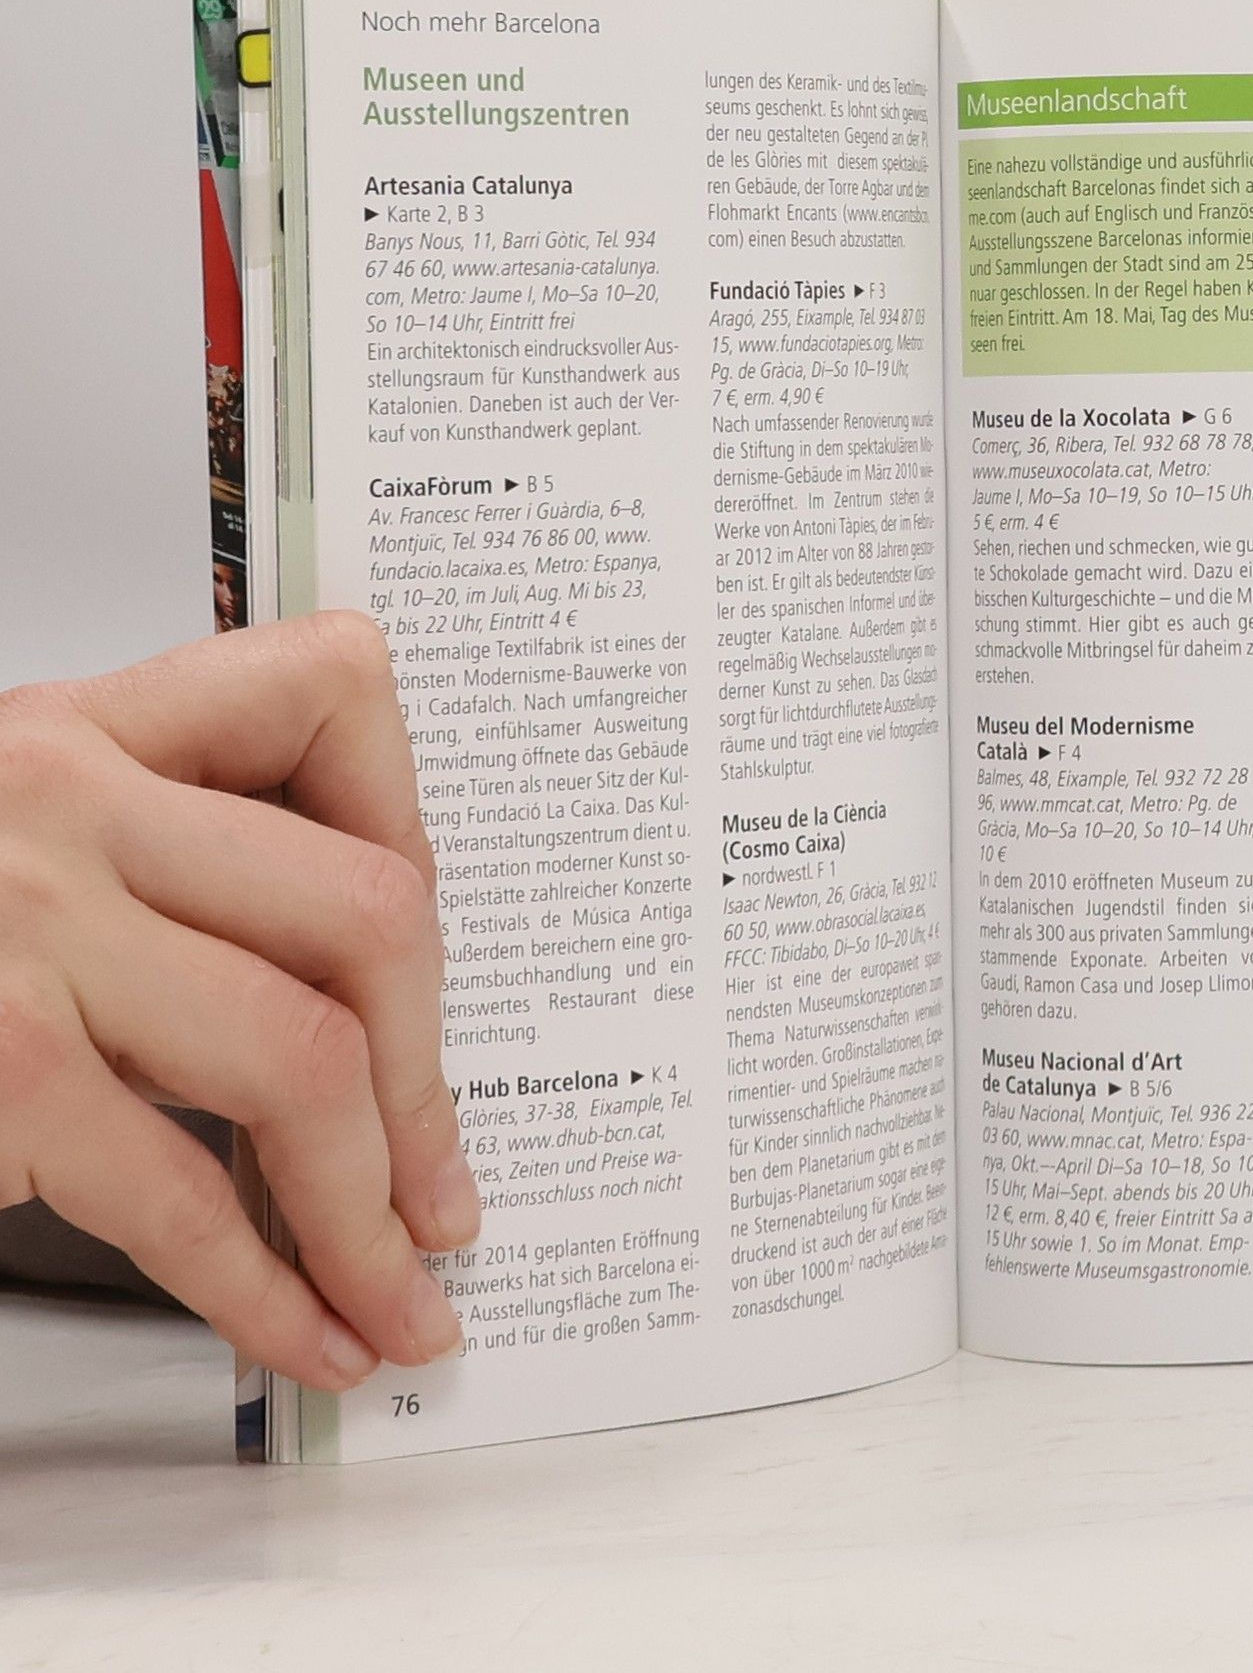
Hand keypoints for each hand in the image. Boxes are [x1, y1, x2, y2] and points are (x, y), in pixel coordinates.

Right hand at [0, 613, 476, 1388]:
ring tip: (397, 1289)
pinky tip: (303, 1328)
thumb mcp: (19, 843)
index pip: (328, 694)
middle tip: (440, 1183)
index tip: (426, 947)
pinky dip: (265, 1288)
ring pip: (307, 1058)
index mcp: (84, 731)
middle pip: (366, 912)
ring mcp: (27, 932)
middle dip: (428, 1076)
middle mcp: (61, 804)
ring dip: (369, 1212)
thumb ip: (168, 860)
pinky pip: (184, 1194)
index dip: (411, 824)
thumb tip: (368, 991)